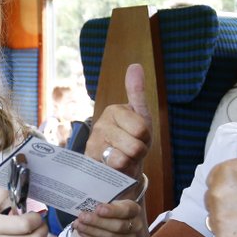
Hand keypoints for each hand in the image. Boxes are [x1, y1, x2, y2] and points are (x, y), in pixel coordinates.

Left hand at [71, 199, 144, 236]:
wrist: (99, 224)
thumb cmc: (103, 209)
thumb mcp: (104, 200)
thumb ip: (102, 200)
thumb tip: (90, 200)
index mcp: (133, 209)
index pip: (127, 210)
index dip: (113, 210)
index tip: (98, 209)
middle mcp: (135, 225)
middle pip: (119, 225)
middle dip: (98, 221)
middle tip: (82, 217)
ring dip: (91, 230)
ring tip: (78, 224)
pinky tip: (82, 232)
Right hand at [84, 63, 152, 177]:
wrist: (117, 166)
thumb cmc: (131, 139)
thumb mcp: (139, 116)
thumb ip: (137, 92)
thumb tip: (135, 66)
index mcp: (113, 111)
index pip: (142, 128)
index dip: (145, 137)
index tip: (138, 136)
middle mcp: (100, 126)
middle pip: (135, 145)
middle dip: (138, 152)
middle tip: (131, 149)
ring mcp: (93, 146)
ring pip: (124, 158)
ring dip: (129, 163)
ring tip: (124, 158)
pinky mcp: (91, 164)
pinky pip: (114, 169)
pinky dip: (120, 171)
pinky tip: (115, 167)